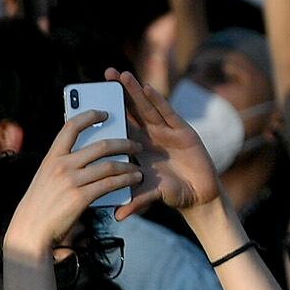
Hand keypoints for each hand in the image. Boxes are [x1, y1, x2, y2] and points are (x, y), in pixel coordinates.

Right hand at [4, 111, 141, 257]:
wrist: (30, 232)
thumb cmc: (40, 206)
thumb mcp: (46, 178)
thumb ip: (63, 165)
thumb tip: (90, 155)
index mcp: (51, 158)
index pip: (71, 127)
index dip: (89, 116)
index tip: (104, 113)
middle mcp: (61, 165)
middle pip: (100, 145)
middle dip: (123, 143)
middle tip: (136, 144)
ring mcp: (71, 181)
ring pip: (109, 165)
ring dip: (128, 165)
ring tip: (138, 168)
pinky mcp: (80, 197)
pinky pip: (110, 184)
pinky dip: (126, 180)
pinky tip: (134, 180)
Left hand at [111, 69, 220, 219]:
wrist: (198, 195)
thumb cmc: (171, 193)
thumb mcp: (150, 195)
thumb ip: (136, 201)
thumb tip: (118, 216)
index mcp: (137, 148)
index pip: (119, 126)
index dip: (107, 112)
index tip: (91, 99)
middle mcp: (149, 136)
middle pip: (132, 110)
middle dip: (120, 92)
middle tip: (106, 74)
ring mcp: (166, 132)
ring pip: (148, 107)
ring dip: (135, 91)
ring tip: (122, 75)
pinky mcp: (183, 131)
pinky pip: (168, 113)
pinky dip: (158, 100)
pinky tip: (148, 88)